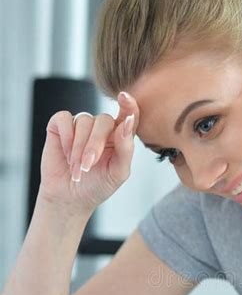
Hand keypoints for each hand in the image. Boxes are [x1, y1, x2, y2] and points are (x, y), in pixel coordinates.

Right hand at [39, 91, 140, 214]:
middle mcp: (102, 127)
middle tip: (87, 165)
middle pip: (103, 120)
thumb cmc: (97, 186)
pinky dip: (65, 137)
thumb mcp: (118, 173)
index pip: (128, 115)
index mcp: (120, 136)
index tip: (125, 97)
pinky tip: (65, 154)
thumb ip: (126, 149)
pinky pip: (64, 118)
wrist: (70, 198)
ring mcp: (81, 124)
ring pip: (83, 120)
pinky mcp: (61, 125)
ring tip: (76, 168)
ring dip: (78, 148)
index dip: (128, 104)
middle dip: (94, 144)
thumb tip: (128, 122)